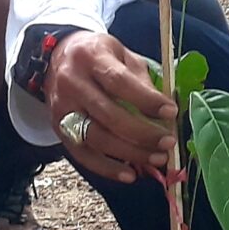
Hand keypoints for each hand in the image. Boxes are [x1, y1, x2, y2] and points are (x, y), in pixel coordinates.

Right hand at [44, 30, 175, 182]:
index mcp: (91, 58)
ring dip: (130, 153)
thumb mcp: (122, 55)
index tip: (171, 112)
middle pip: (108, 115)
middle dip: (142, 133)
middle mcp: (72, 83)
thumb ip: (141, 80)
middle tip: (168, 142)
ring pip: (96, 138)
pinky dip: (107, 168)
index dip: (146, 100)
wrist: (57, 57)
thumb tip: (163, 113)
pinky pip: (83, 154)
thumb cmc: (98, 56)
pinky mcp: (58, 129)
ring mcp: (62, 108)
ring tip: (156, 158)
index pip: (119, 82)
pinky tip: (130, 174)